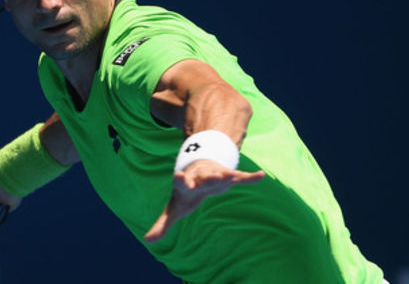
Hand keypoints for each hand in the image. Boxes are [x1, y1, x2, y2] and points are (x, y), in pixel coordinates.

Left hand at [143, 160, 264, 242]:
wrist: (197, 168)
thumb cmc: (185, 192)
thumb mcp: (174, 209)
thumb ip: (162, 224)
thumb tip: (147, 241)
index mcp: (186, 184)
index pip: (181, 182)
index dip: (179, 180)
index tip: (177, 176)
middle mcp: (200, 177)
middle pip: (204, 177)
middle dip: (208, 177)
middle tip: (213, 177)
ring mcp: (215, 175)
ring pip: (221, 174)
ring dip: (225, 175)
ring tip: (231, 175)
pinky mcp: (229, 176)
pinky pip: (240, 177)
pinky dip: (250, 177)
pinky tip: (261, 176)